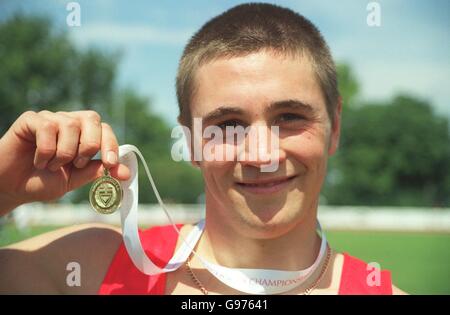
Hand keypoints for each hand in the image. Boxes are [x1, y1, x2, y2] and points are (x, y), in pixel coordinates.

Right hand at [0, 110, 129, 214]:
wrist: (11, 188)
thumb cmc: (43, 182)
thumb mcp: (75, 180)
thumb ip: (96, 172)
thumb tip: (124, 172)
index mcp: (84, 136)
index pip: (105, 130)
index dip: (111, 145)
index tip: (110, 164)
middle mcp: (69, 123)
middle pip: (92, 119)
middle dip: (90, 145)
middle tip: (77, 165)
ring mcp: (50, 119)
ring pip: (70, 125)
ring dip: (64, 153)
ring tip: (52, 166)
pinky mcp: (31, 120)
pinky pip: (47, 127)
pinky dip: (46, 150)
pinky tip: (39, 161)